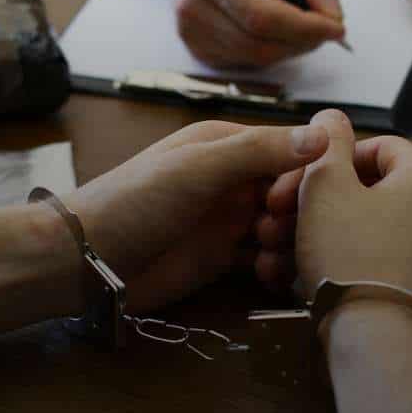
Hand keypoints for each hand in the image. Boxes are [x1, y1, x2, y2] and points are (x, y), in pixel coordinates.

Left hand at [66, 120, 329, 313]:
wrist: (86, 261)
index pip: (293, 149)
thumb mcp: (198, 168)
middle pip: (295, 191)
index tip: (292, 202)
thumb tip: (324, 135)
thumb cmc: (136, 202)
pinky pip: (267, 259)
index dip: (306, 174)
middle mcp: (235, 179)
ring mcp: (230, 220)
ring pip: (286, 227)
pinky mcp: (223, 258)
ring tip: (268, 256)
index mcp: (229, 144)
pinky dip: (277, 267)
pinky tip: (268, 277)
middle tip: (274, 232)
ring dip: (291, 243)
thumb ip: (258, 151)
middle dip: (300, 213)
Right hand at [168, 0, 346, 67]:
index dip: (304, 27)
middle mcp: (193, 8)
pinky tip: (273, 29)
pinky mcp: (199, 51)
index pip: (262, 16)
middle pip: (261, 44)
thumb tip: (334, 19)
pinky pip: (247, 63)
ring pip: (257, 58)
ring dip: (290, 47)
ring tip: (300, 23)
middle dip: (302, 40)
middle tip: (325, 27)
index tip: (336, 27)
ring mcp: (192, 35)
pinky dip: (272, 50)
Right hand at [257, 110, 411, 329]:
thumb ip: (327, 144)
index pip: (381, 148)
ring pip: (376, 238)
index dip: (334, 159)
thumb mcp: (326, 188)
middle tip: (279, 223)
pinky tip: (321, 287)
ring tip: (285, 262)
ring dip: (330, 241)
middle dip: (320, 207)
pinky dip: (357, 273)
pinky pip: (391, 274)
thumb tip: (332, 117)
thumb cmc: (350, 255)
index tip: (301, 181)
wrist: (379, 340)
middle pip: (375, 197)